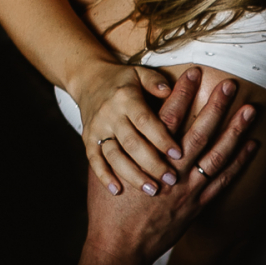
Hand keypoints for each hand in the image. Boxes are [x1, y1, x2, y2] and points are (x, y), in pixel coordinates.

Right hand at [73, 63, 182, 198]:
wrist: (88, 80)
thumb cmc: (124, 80)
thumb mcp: (140, 73)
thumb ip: (155, 81)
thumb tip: (168, 90)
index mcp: (125, 98)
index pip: (145, 121)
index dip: (161, 138)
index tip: (178, 154)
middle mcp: (109, 115)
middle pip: (131, 143)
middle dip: (152, 163)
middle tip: (171, 180)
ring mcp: (96, 129)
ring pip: (114, 156)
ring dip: (132, 175)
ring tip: (152, 190)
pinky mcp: (87, 140)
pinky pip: (94, 161)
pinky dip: (104, 176)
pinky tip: (117, 191)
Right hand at [83, 66, 260, 264]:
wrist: (119, 246)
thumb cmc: (108, 208)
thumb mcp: (106, 168)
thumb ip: (120, 144)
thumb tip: (126, 120)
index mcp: (148, 157)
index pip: (168, 116)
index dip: (183, 92)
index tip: (195, 71)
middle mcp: (173, 170)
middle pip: (199, 131)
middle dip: (217, 105)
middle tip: (231, 84)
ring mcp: (188, 189)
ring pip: (218, 154)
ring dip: (236, 130)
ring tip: (250, 110)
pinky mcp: (197, 205)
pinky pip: (223, 180)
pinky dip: (239, 163)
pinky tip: (252, 146)